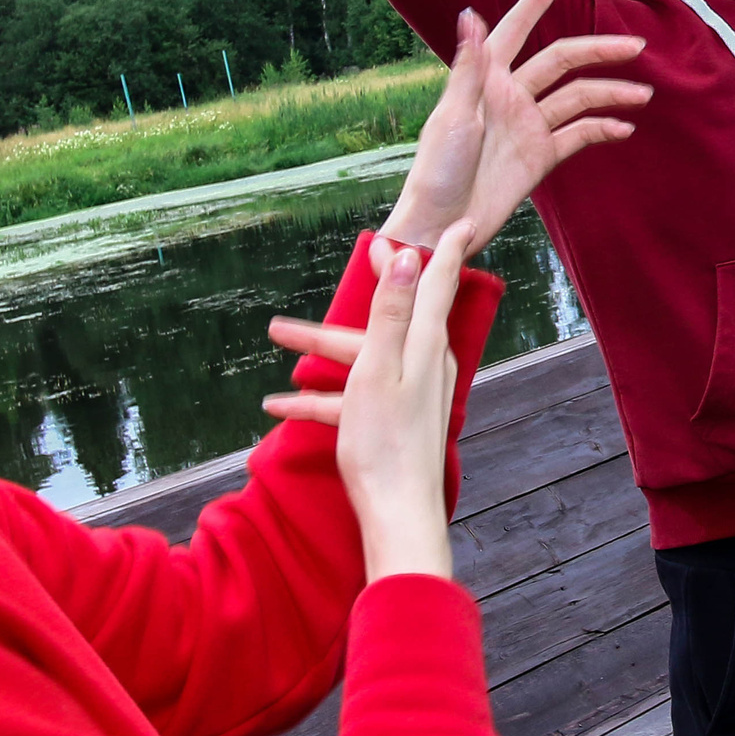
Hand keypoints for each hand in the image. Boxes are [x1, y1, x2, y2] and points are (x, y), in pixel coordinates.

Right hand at [290, 231, 470, 579]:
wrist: (397, 515)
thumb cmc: (386, 445)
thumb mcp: (379, 369)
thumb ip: (391, 311)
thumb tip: (406, 254)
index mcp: (424, 345)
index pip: (437, 283)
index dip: (444, 249)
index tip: (460, 220)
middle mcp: (424, 363)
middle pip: (381, 321)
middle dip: (335, 314)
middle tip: (285, 312)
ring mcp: (411, 392)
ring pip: (361, 358)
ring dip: (317, 354)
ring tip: (273, 347)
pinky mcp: (395, 419)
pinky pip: (355, 396)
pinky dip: (321, 397)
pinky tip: (280, 408)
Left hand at [378, 0, 648, 254]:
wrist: (443, 226)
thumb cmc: (436, 170)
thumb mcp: (451, 117)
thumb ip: (468, 68)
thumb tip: (469, 13)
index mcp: (486, 81)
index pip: (513, 33)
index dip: (531, 7)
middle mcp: (511, 97)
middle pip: (561, 63)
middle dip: (598, 51)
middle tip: (636, 46)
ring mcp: (529, 126)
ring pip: (577, 98)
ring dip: (610, 94)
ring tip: (643, 95)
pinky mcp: (541, 156)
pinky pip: (578, 135)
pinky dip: (601, 130)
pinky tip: (623, 128)